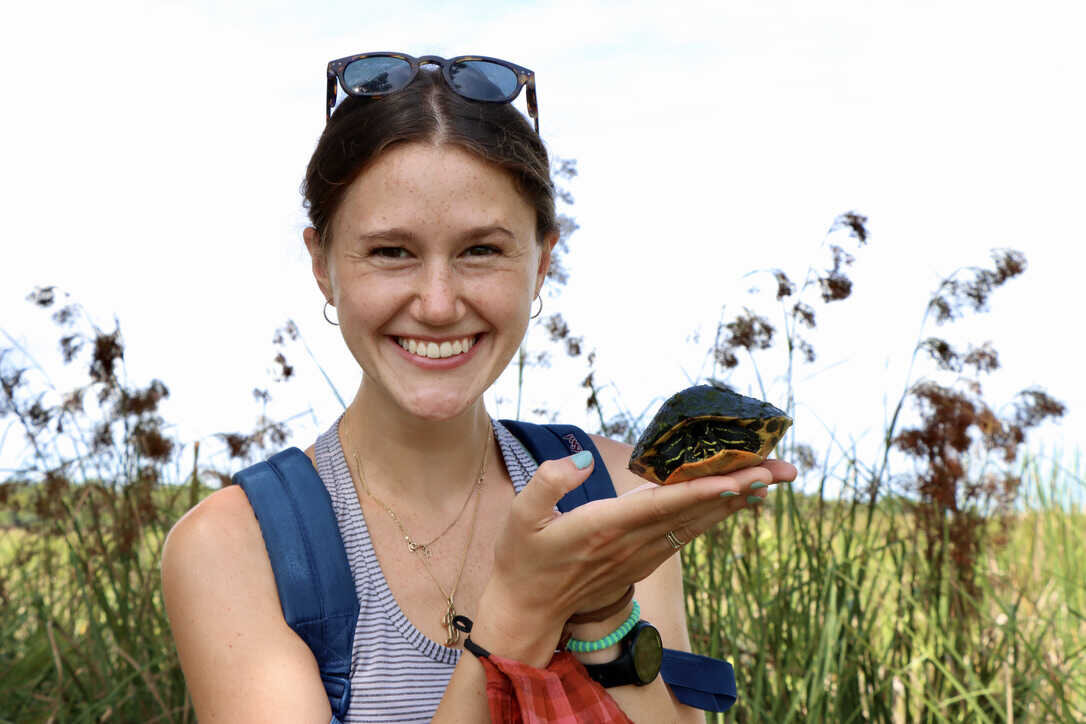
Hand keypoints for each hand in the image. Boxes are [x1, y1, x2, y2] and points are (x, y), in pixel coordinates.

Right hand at [481, 452, 795, 641]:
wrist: (529, 609)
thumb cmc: (522, 559)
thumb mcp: (519, 516)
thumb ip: (548, 483)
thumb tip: (583, 461)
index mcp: (603, 528)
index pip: (661, 506)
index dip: (701, 492)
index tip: (739, 479)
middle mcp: (631, 543)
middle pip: (694, 512)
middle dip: (740, 488)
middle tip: (783, 469)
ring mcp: (640, 554)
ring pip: (697, 523)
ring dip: (737, 500)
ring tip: (774, 479)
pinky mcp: (643, 560)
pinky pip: (687, 532)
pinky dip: (716, 513)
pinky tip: (738, 500)